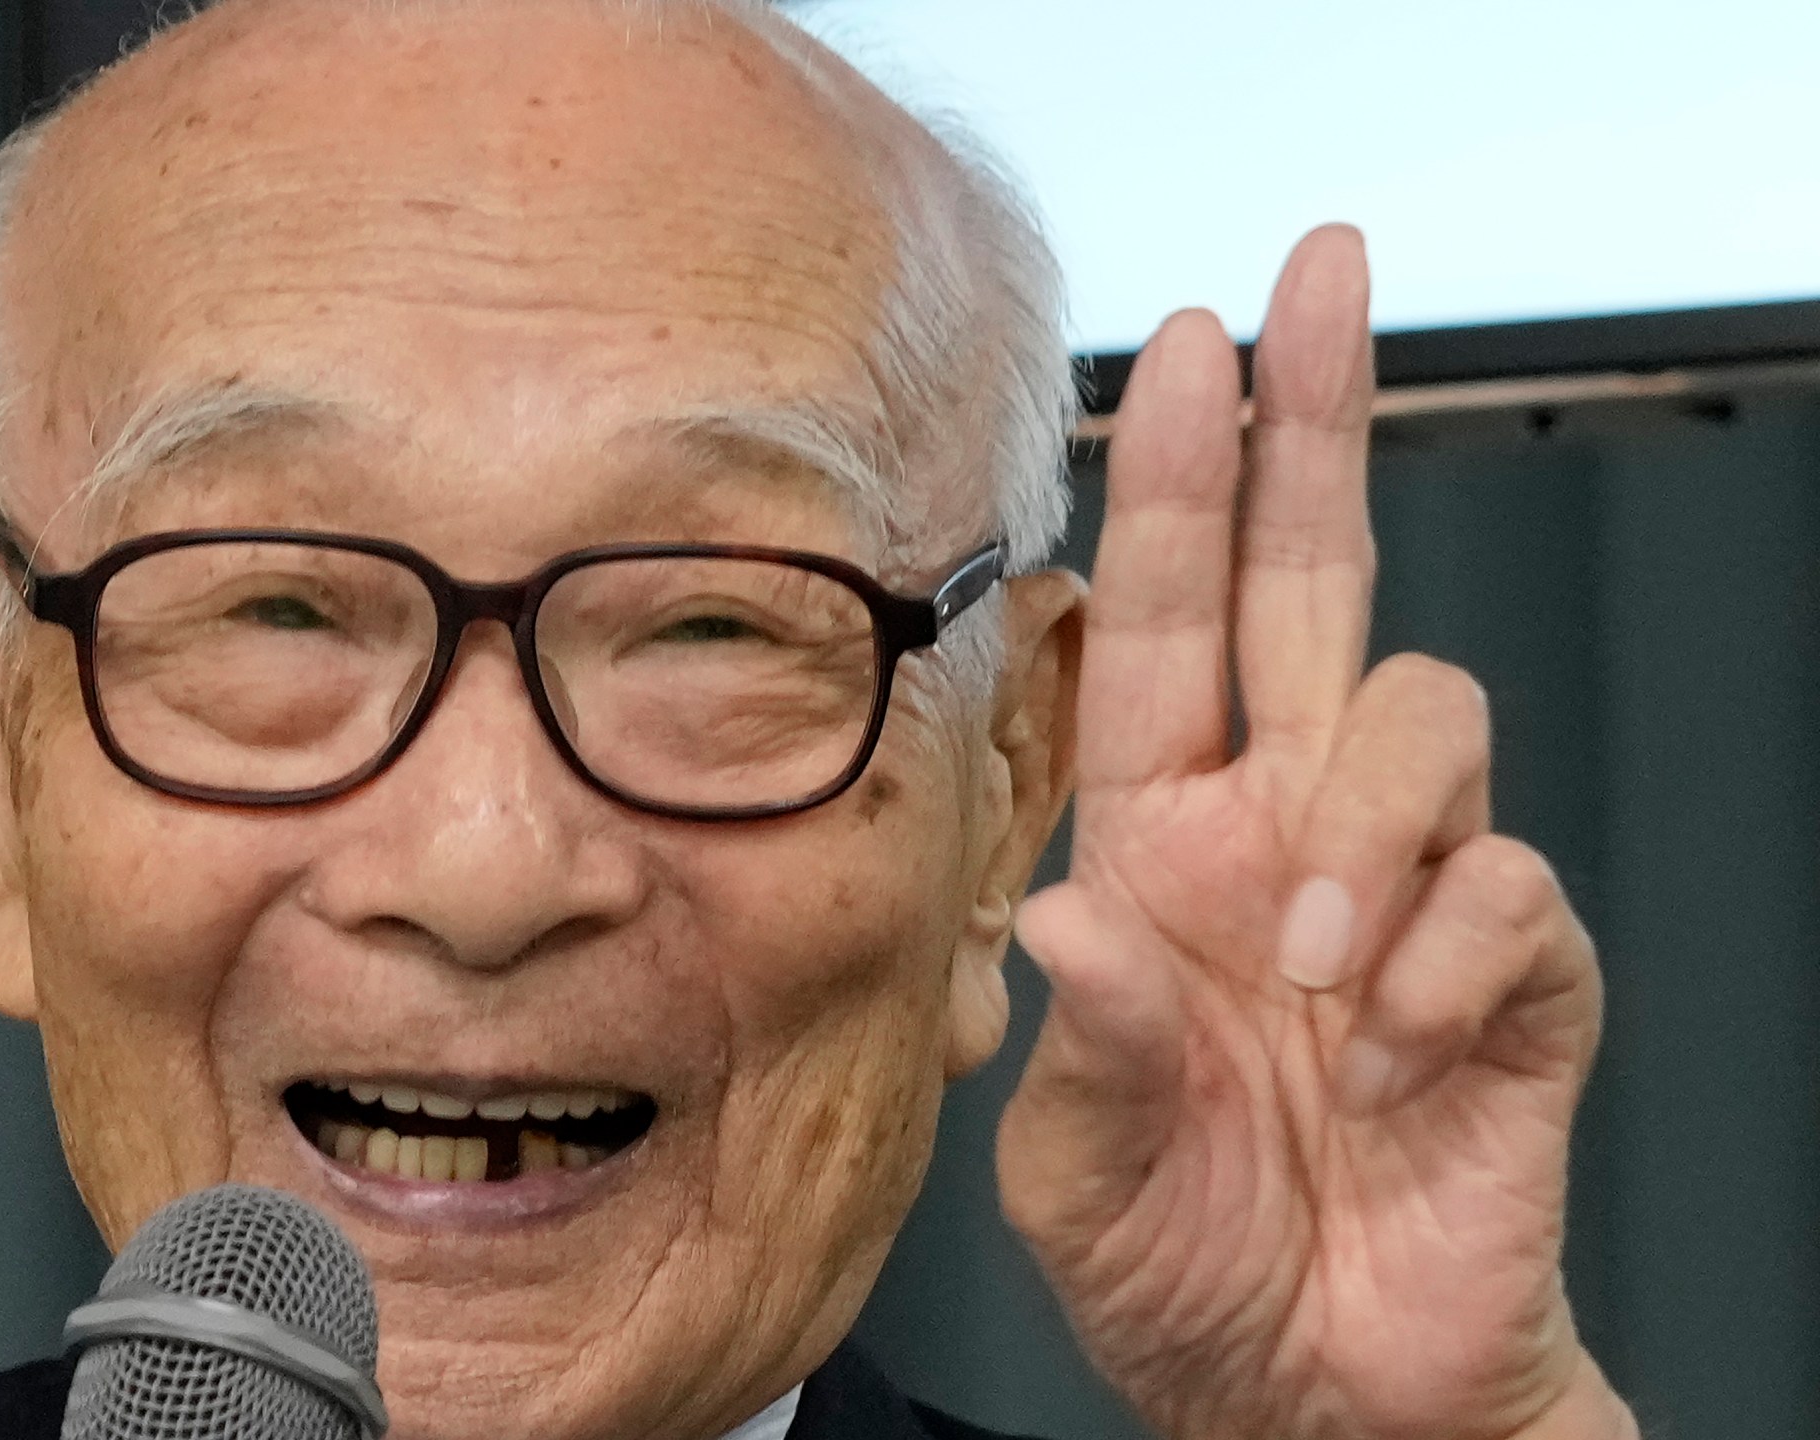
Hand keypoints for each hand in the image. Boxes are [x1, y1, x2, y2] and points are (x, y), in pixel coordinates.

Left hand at [996, 227, 1636, 1439]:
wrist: (1321, 1400)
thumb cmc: (1189, 1272)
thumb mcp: (1079, 1175)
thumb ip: (1093, 1048)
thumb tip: (1077, 918)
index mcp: (1161, 855)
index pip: (1167, 629)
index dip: (1180, 486)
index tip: (1189, 342)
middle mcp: (1283, 842)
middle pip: (1318, 584)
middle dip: (1313, 426)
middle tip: (1316, 285)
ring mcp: (1404, 898)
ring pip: (1428, 717)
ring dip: (1364, 825)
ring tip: (1310, 967)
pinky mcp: (1514, 980)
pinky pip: (1506, 895)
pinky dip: (1439, 970)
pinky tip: (1388, 1059)